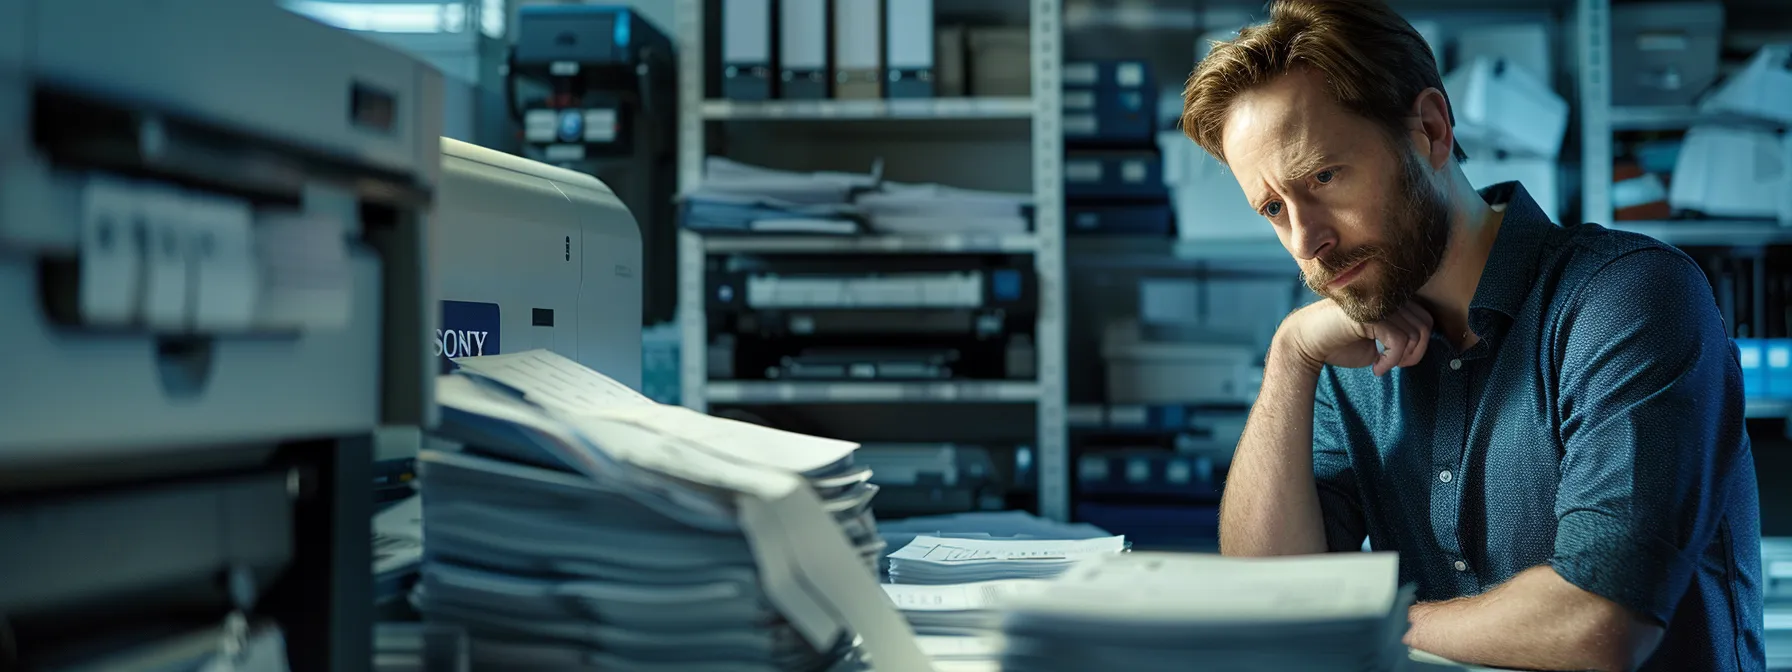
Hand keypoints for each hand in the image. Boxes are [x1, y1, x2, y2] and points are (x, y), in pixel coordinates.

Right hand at [1277, 300, 1433, 376]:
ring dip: (1402, 359)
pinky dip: (1391, 361)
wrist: (1304, 343)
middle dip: (1416, 353)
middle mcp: (1385, 297)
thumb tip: (1420, 348)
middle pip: (1424, 325)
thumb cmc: (1337, 344)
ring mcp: (1377, 303)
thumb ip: (1398, 341)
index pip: (1424, 319)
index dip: (1420, 345)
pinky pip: (1398, 341)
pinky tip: (1376, 369)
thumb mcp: (1375, 344)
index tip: (1398, 362)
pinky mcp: (1369, 315)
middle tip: (1395, 367)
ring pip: (1414, 334)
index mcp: (1388, 301)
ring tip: (1382, 367)